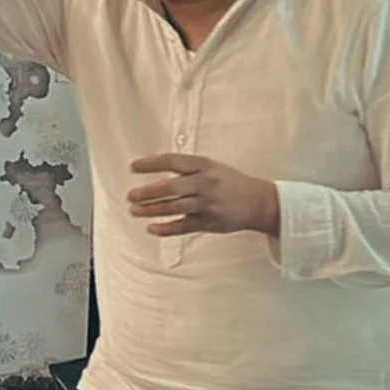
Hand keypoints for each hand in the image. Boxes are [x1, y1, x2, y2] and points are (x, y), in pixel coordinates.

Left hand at [127, 154, 280, 236]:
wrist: (259, 202)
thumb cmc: (228, 182)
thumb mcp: (210, 167)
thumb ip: (186, 168)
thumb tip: (152, 166)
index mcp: (204, 166)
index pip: (173, 161)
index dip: (151, 164)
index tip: (132, 167)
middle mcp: (205, 183)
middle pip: (171, 187)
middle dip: (148, 192)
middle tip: (130, 195)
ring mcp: (207, 204)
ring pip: (175, 208)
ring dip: (151, 210)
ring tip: (134, 210)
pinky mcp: (209, 222)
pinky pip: (183, 226)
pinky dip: (166, 229)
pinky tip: (151, 228)